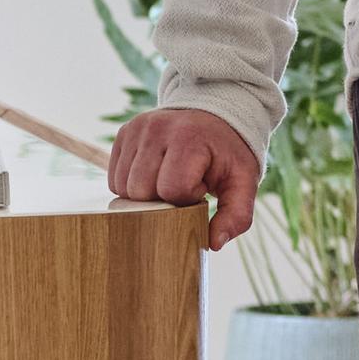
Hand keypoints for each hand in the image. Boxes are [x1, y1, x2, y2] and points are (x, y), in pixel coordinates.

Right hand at [111, 105, 263, 251]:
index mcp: (189, 137)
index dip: (187, 198)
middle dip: (163, 200)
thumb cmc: (228, 152)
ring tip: (170, 181)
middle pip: (142, 191)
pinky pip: (115, 180)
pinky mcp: (124, 133)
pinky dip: (133, 187)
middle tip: (184, 187)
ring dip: (146, 196)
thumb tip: (213, 244)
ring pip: (124, 188)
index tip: (201, 188)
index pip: (172, 189)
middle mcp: (158, 128)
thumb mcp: (243, 181)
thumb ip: (237, 215)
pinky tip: (155, 177)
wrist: (216, 115)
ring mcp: (137, 129)